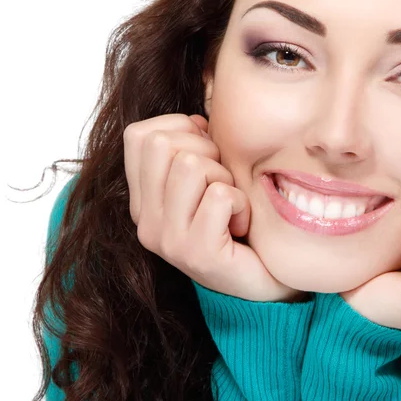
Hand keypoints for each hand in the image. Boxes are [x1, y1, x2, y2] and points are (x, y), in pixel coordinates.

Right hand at [123, 113, 300, 301]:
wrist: (263, 279)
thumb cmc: (236, 222)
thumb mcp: (208, 178)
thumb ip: (193, 148)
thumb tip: (197, 121)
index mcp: (143, 200)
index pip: (138, 136)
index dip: (179, 129)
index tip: (206, 153)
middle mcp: (146, 221)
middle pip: (161, 144)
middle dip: (204, 151)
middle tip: (221, 181)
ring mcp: (168, 240)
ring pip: (191, 166)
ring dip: (223, 178)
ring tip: (230, 205)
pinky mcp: (197, 253)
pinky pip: (220, 196)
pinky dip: (240, 203)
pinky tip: (239, 224)